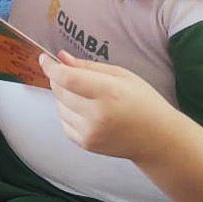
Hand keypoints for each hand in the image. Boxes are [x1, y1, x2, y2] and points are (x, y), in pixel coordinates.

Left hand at [39, 51, 176, 160]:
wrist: (158, 139)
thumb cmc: (143, 102)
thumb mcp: (122, 75)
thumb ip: (88, 66)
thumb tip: (61, 57)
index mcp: (108, 92)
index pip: (67, 78)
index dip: (51, 67)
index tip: (44, 58)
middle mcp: (97, 114)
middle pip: (60, 91)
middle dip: (58, 79)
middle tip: (71, 75)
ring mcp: (91, 132)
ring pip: (59, 106)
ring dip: (65, 97)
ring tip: (87, 97)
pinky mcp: (87, 144)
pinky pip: (64, 122)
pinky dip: (69, 113)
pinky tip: (88, 112)